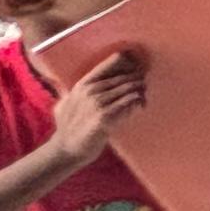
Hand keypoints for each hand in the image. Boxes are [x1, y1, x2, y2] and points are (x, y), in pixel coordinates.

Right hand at [42, 50, 145, 167]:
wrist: (64, 150)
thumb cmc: (66, 128)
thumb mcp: (64, 104)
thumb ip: (74, 93)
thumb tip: (83, 86)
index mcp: (82, 85)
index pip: (108, 64)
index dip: (125, 60)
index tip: (137, 61)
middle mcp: (89, 91)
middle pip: (122, 77)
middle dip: (136, 78)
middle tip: (145, 80)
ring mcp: (96, 103)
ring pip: (127, 90)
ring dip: (139, 90)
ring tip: (144, 92)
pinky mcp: (104, 117)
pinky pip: (126, 104)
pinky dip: (136, 103)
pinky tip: (141, 104)